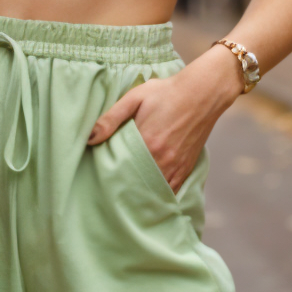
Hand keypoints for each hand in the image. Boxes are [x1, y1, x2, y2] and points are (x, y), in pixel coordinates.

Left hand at [85, 48, 241, 191]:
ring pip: (155, 191)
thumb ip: (111, 118)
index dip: (110, 178)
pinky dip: (161, 195)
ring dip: (142, 195)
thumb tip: (89, 138)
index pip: (122, 170)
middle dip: (124, 190)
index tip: (100, 182)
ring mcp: (176, 165)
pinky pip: (172, 190)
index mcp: (146, 143)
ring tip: (127, 200)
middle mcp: (162, 159)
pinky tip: (151, 198)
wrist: (203, 92)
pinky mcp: (187, 166)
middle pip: (137, 184)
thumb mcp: (135, 97)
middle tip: (110, 195)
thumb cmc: (167, 92)